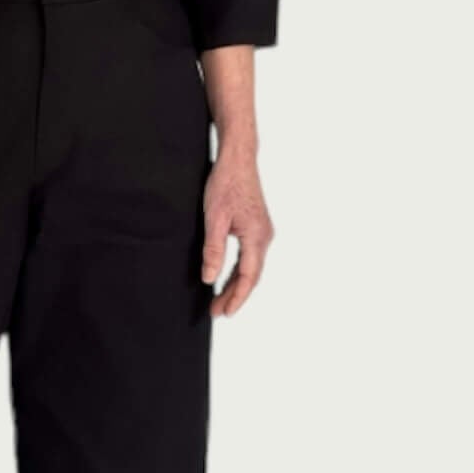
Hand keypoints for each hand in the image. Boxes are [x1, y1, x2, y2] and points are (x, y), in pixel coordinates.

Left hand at [201, 143, 273, 314]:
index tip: (225, 313)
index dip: (236, 297)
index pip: (247, 276)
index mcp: (256, 236)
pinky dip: (238, 271)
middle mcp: (264, 237)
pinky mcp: (257, 228)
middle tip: (217, 312)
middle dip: (235, 296)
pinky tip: (226, 279)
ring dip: (236, 285)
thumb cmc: (226, 183)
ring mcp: (263, 232)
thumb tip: (209, 278)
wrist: (238, 159)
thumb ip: (213, 250)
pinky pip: (249, 257)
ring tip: (220, 301)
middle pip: (251, 276)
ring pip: (251, 268)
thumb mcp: (214, 218)